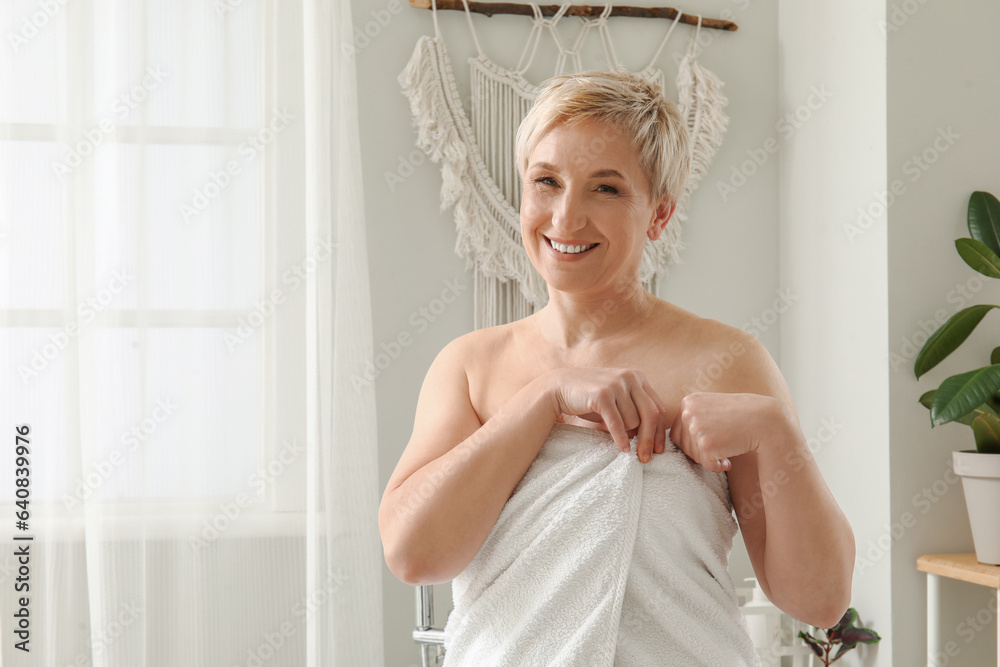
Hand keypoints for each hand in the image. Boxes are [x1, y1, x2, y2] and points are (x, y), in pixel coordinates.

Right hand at [547, 367, 669, 461]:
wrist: (560, 387)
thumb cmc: (591, 398)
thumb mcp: (617, 402)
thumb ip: (635, 413)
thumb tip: (650, 439)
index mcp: (637, 377)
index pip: (658, 408)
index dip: (660, 432)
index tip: (659, 450)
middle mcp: (630, 377)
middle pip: (651, 415)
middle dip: (650, 440)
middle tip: (646, 459)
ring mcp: (616, 384)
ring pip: (633, 421)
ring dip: (625, 432)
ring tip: (611, 430)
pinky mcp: (602, 395)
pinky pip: (617, 423)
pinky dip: (620, 438)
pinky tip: (622, 449)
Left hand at [668, 392, 783, 472]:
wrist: (765, 420)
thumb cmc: (741, 415)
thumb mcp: (712, 407)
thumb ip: (694, 417)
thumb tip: (673, 438)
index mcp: (688, 402)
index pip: (678, 432)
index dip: (694, 442)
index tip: (713, 439)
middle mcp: (688, 413)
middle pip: (683, 445)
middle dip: (700, 452)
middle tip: (721, 447)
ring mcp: (696, 428)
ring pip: (693, 456)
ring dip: (709, 458)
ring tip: (727, 449)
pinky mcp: (706, 445)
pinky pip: (706, 464)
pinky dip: (717, 466)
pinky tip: (729, 459)